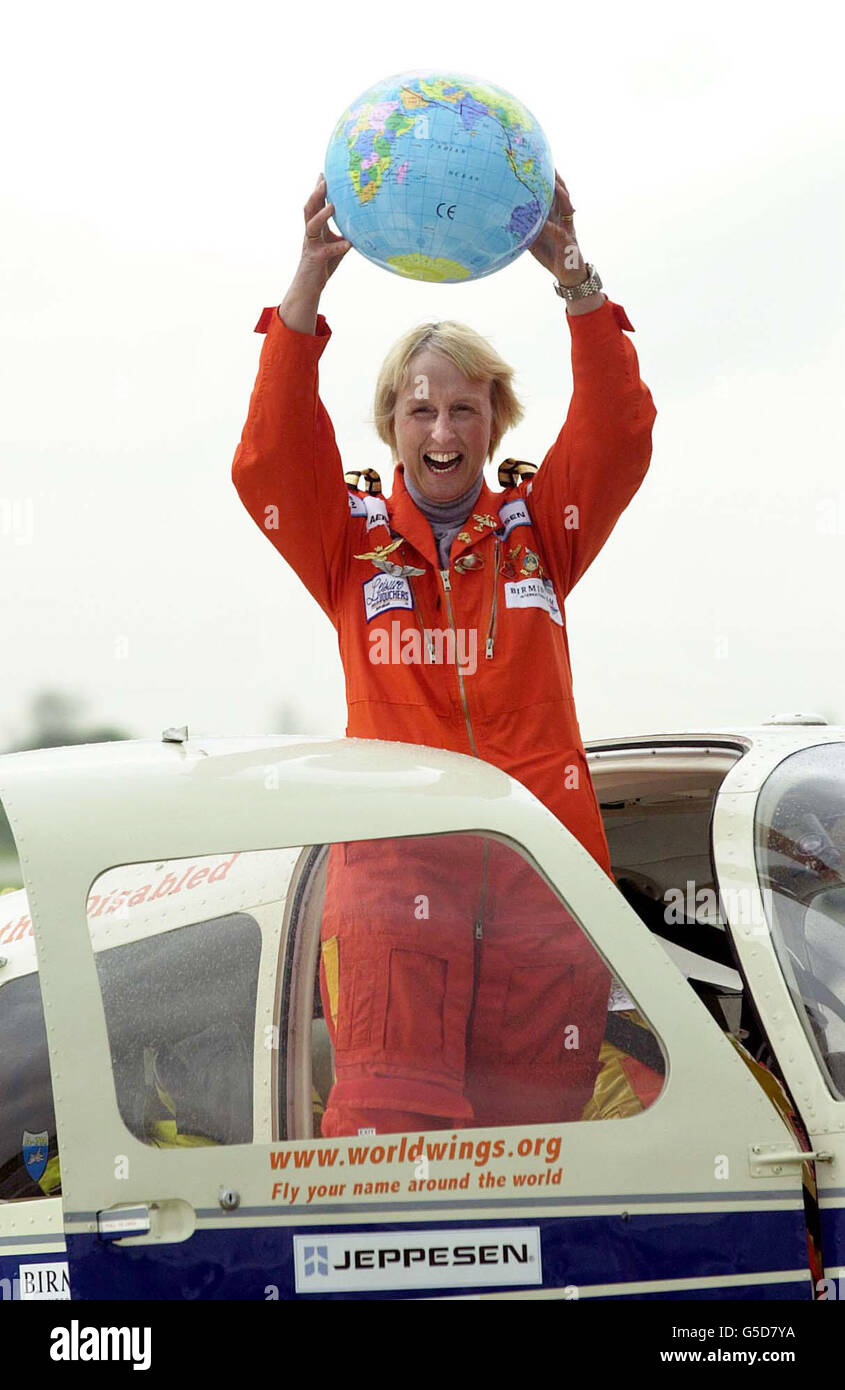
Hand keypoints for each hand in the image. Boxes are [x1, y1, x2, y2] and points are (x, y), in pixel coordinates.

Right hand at [296, 173, 351, 290]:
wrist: (308, 287)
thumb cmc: (322, 265)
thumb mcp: (335, 246)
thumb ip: (344, 234)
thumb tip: (360, 225)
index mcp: (315, 228)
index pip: (315, 205)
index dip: (318, 189)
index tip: (324, 173)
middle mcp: (310, 234)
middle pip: (309, 208)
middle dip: (316, 194)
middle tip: (324, 180)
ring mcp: (311, 245)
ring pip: (312, 225)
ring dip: (322, 214)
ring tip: (333, 206)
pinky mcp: (315, 258)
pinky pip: (327, 250)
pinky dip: (338, 246)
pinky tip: (348, 243)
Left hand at [528, 170, 586, 285]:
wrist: (570, 276)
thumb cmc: (552, 255)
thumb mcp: (535, 240)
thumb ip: (524, 228)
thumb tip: (507, 221)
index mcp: (556, 215)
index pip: (553, 192)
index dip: (548, 178)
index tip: (538, 163)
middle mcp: (563, 217)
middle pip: (562, 192)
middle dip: (556, 177)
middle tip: (547, 162)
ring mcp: (567, 227)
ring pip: (565, 205)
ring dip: (558, 192)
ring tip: (551, 181)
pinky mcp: (566, 242)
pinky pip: (557, 231)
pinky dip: (548, 225)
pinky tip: (541, 220)